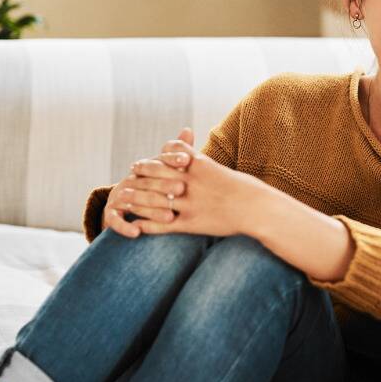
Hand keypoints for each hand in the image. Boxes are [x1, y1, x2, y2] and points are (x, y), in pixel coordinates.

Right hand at [102, 128, 194, 237]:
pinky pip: (115, 220)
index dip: (171, 158)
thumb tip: (188, 128)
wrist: (123, 204)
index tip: (187, 160)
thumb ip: (178, 152)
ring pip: (134, 202)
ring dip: (152, 211)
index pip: (157, 160)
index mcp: (143, 170)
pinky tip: (137, 233)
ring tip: (170, 218)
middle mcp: (130, 180)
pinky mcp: (110, 213)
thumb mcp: (165, 171)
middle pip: (146, 181)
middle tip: (182, 189)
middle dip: (164, 185)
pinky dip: (125, 227)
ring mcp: (118, 196)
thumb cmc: (152, 186)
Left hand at [128, 134, 267, 237]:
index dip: (153, 159)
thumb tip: (194, 159)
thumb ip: (204, 165)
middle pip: (156, 174)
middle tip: (128, 177)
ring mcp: (189, 203)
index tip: (141, 163)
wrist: (258, 210)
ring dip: (136, 199)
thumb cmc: (246, 190)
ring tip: (122, 200)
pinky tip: (136, 226)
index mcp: (200, 165)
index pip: (169, 155)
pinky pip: (163, 224)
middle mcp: (191, 182)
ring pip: (154, 199)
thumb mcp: (223, 171)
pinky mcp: (191, 223)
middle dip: (140, 175)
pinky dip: (147, 225)